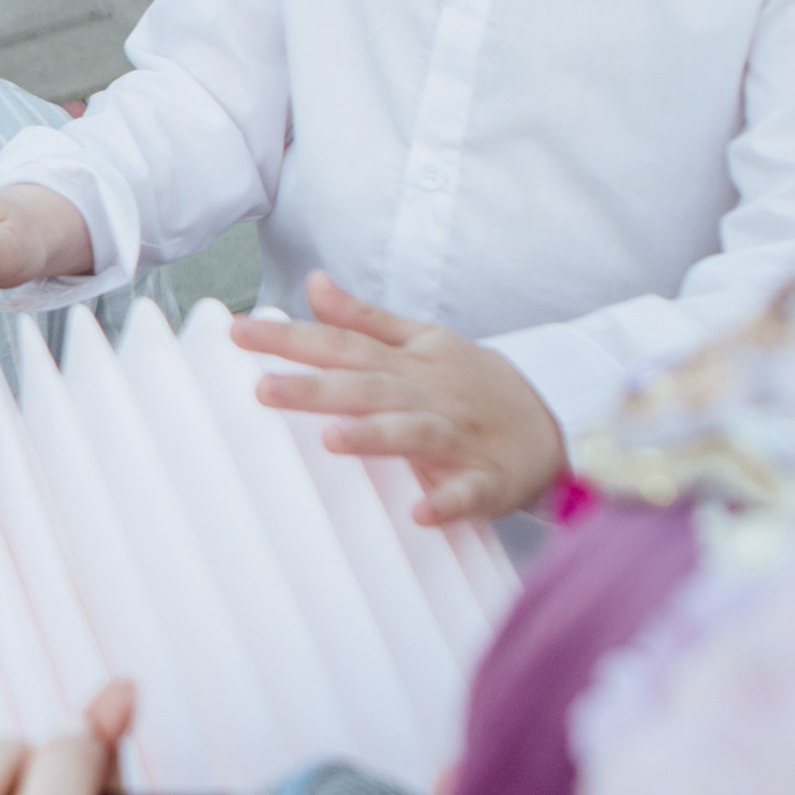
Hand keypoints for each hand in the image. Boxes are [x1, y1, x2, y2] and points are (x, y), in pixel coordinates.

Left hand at [231, 270, 564, 524]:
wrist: (557, 424)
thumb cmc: (476, 383)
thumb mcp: (425, 339)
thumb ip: (365, 317)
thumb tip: (313, 283)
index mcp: (408, 362)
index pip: (341, 344)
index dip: (290, 338)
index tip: (237, 331)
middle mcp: (429, 395)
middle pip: (368, 388)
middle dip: (317, 388)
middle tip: (264, 390)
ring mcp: (460, 438)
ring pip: (415, 434)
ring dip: (376, 436)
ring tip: (332, 439)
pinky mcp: (488, 481)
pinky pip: (468, 493)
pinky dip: (447, 501)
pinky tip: (420, 511)